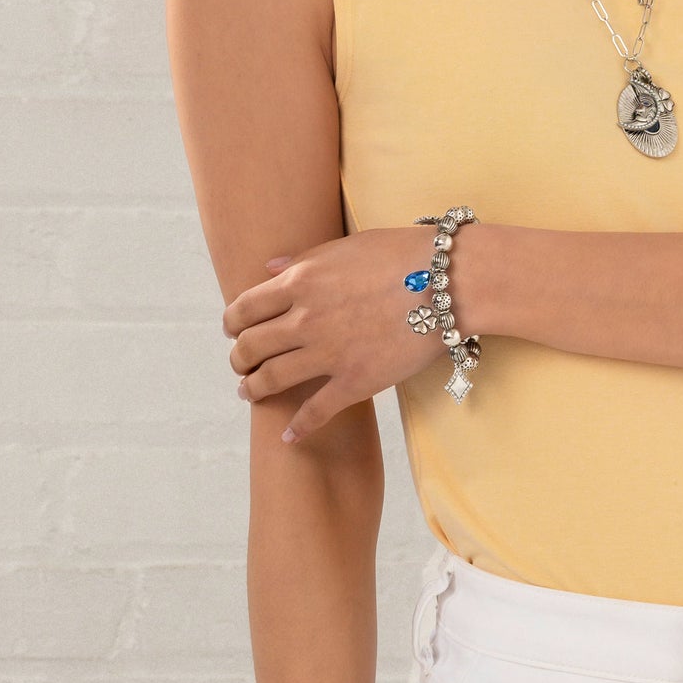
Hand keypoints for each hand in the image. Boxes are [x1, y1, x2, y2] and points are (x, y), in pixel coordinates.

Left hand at [222, 225, 466, 442]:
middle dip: (238, 359)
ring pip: (270, 380)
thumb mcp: (346, 246)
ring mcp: (328, 353)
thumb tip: (268, 269)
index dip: (232, 323)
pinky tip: (288, 436)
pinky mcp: (355, 382)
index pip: (244, 308)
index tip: (233, 331)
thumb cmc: (403, 254)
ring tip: (250, 393)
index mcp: (301, 282)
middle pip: (250, 347)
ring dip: (253, 389)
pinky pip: (315, 412)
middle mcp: (305, 319)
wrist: (450, 282)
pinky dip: (297, 428)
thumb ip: (303, 259)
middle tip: (241, 365)